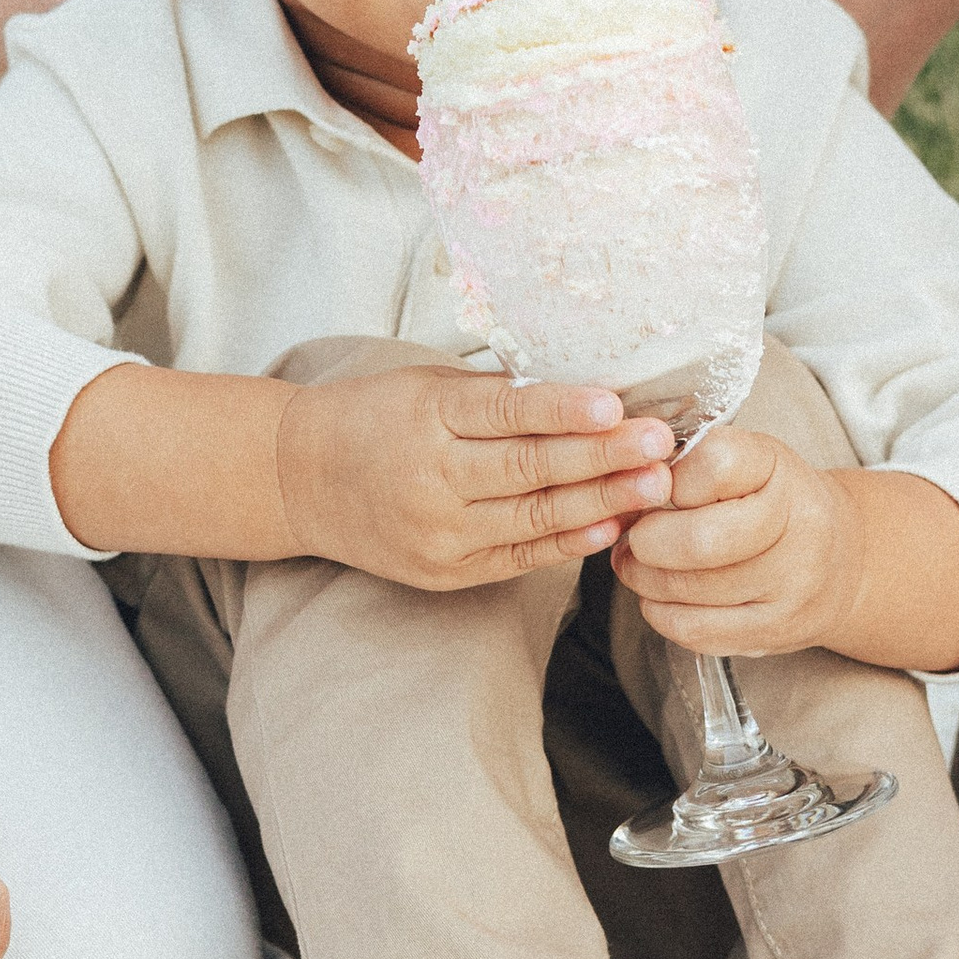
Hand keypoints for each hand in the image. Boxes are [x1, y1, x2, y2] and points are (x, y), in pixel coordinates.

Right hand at [273, 370, 678, 589]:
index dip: (564, 410)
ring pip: (533, 518)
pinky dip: (566, 544)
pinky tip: (609, 528)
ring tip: (653, 487)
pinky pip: (517, 557)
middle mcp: (433, 479)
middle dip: (602, 457)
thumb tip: (587, 395)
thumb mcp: (426, 387)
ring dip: (600, 502)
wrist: (299, 478)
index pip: (507, 413)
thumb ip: (496, 397)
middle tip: (659, 446)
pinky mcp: (444, 571)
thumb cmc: (374, 418)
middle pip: (530, 469)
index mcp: (428, 418)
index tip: (616, 406)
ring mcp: (438, 532)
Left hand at [615, 426, 958, 669]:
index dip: (670, 477)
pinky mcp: (776, 632)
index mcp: (781, 470)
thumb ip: (695, 462)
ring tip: (638, 564)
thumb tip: (631, 482)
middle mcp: (799, 528)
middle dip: (647, 540)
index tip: (658, 485)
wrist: (841, 560)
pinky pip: (695, 630)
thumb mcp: (749, 460)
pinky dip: (660, 613)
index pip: (714, 464)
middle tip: (633, 536)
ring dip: (645, 579)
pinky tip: (660, 596)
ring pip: (690, 590)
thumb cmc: (775, 502)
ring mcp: (792, 587)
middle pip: (700, 541)